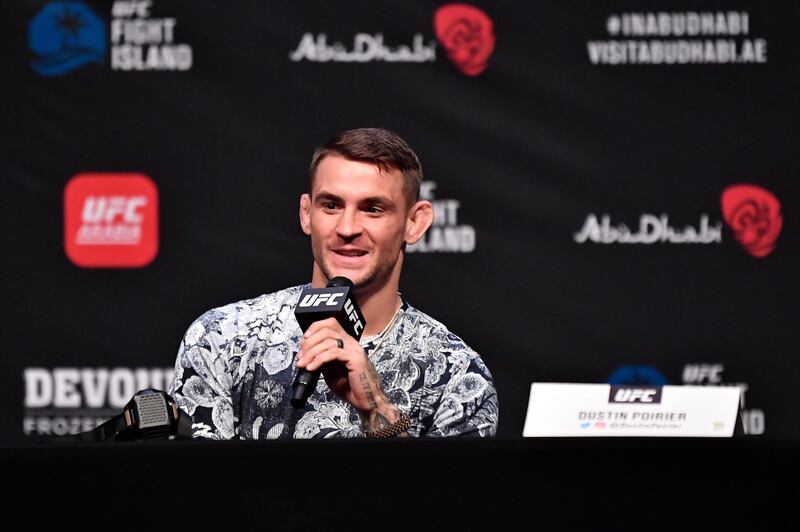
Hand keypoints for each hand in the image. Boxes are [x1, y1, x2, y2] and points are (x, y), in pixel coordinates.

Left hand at [296, 317, 405, 433]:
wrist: (367, 401)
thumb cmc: (352, 388)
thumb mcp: (332, 371)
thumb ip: (323, 360)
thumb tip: (308, 354)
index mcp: (347, 343)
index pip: (331, 323)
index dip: (315, 328)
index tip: (303, 341)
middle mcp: (352, 343)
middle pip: (327, 330)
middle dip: (309, 342)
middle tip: (301, 356)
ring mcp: (355, 350)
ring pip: (328, 341)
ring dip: (311, 353)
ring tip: (303, 364)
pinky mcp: (355, 359)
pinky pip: (333, 353)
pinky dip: (318, 360)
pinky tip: (311, 368)